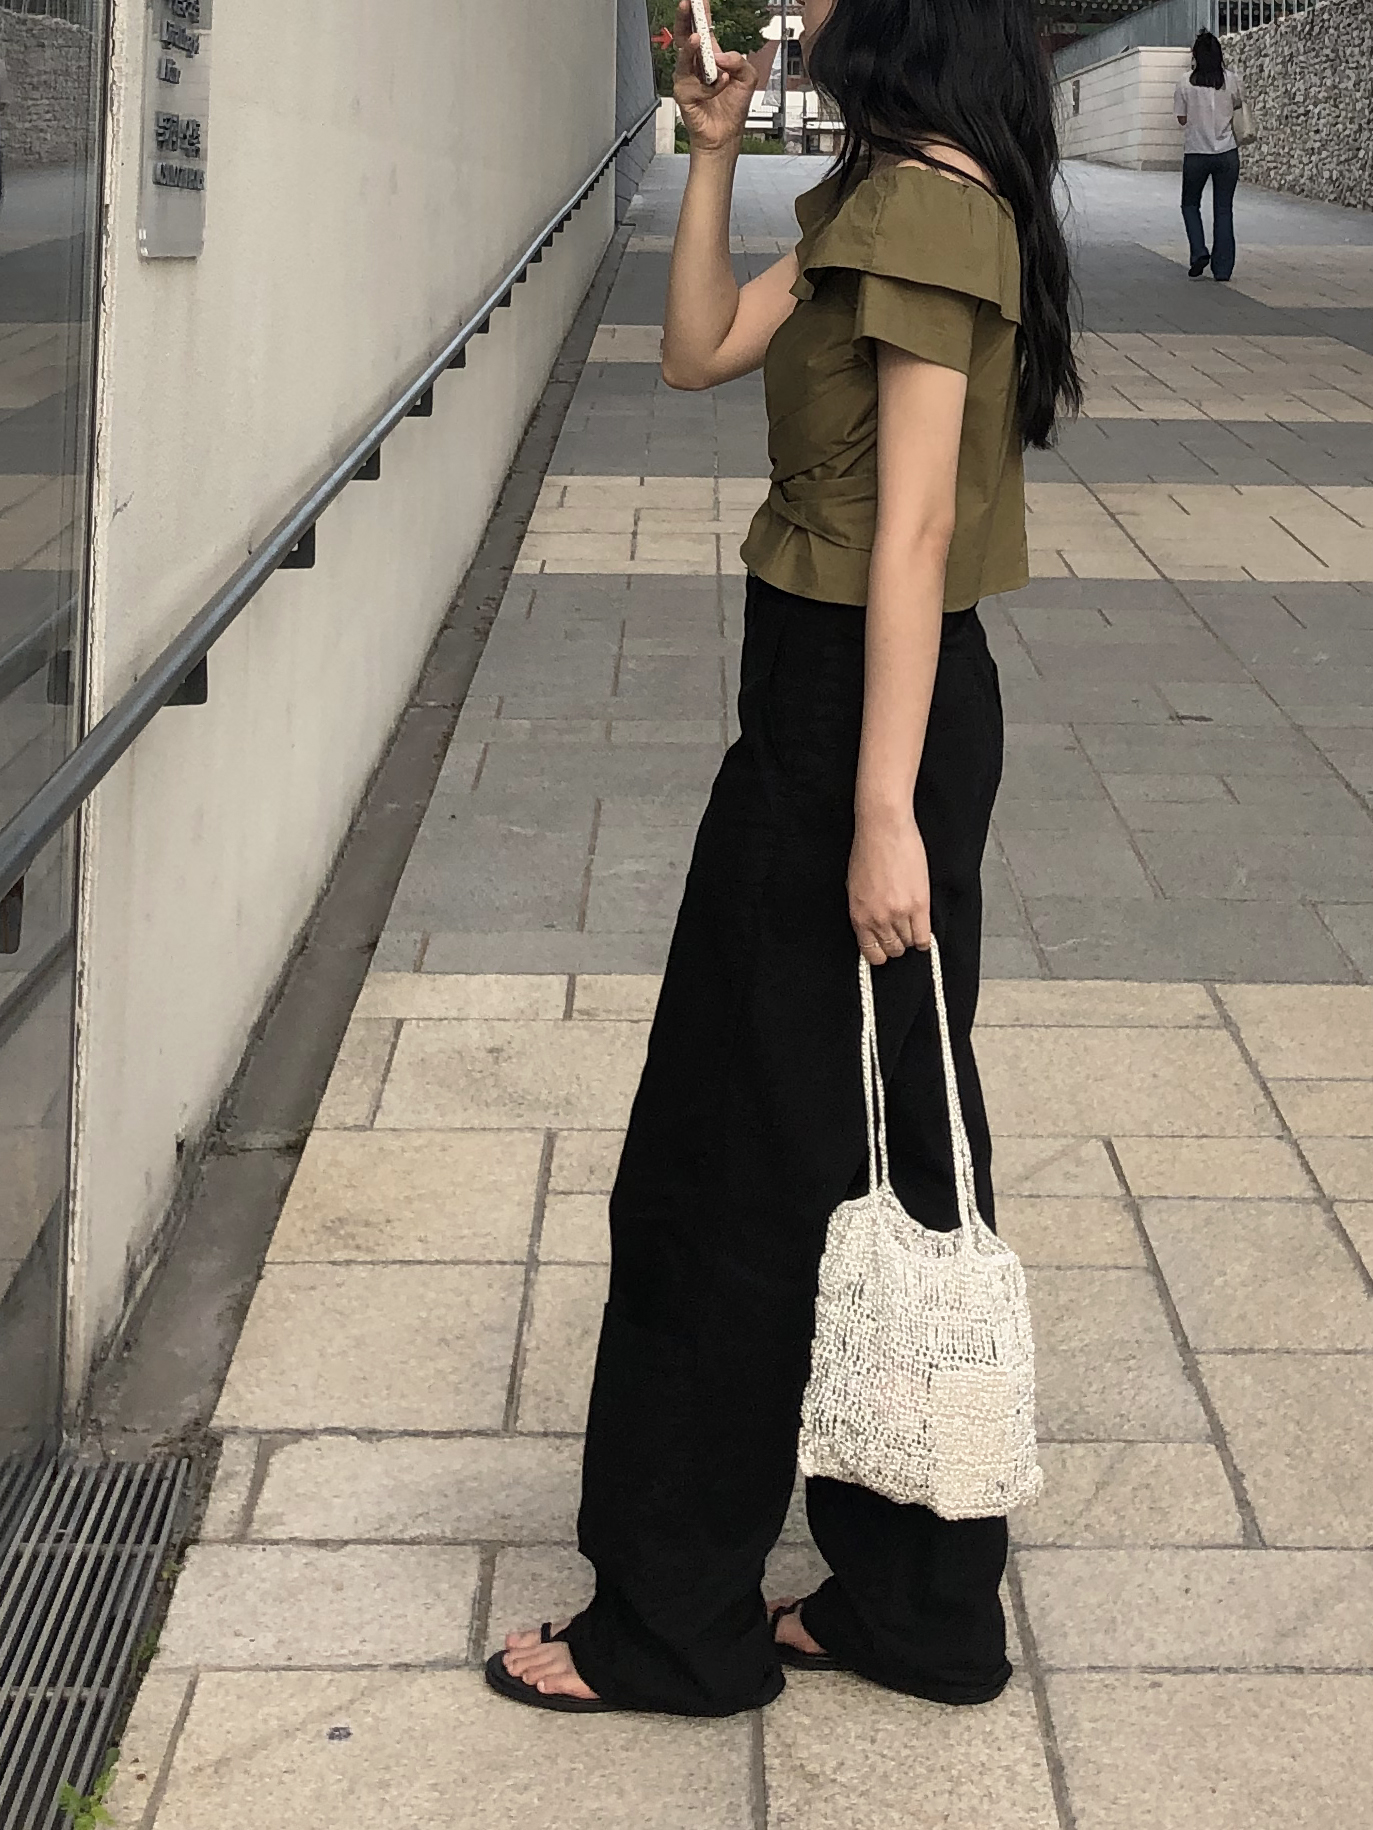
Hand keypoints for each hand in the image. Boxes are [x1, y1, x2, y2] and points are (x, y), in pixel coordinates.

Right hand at [673, 0, 757, 153]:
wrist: (725, 135)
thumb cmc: (732, 108)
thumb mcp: (747, 78)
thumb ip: (739, 60)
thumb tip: (720, 56)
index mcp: (710, 56)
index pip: (704, 28)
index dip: (700, 12)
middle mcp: (696, 65)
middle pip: (685, 35)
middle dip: (685, 19)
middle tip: (687, 5)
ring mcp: (687, 79)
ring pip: (685, 57)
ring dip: (691, 47)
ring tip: (697, 39)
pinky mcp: (684, 94)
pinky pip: (698, 85)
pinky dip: (713, 85)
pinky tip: (721, 86)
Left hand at [848, 811, 931, 964]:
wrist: (883, 830)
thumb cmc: (867, 851)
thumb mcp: (854, 887)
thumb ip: (864, 911)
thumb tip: (873, 926)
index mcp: (858, 915)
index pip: (870, 951)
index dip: (880, 952)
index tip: (885, 948)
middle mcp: (877, 919)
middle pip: (892, 949)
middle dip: (897, 944)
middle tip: (900, 933)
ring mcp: (899, 913)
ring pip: (909, 943)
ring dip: (911, 937)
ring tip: (911, 925)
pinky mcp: (919, 904)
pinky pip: (924, 936)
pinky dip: (925, 938)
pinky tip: (924, 931)